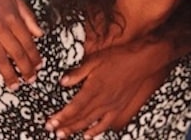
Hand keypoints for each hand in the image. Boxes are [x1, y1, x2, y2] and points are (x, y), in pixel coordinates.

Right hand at [0, 0, 42, 87]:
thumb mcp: (16, 2)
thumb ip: (30, 18)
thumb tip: (40, 34)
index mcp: (13, 18)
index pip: (28, 43)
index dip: (35, 57)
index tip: (38, 67)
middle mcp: (0, 27)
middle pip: (16, 53)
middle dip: (25, 70)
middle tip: (30, 80)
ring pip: (0, 58)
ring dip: (9, 74)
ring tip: (14, 85)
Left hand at [45, 42, 167, 138]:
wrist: (141, 62)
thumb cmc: (117, 58)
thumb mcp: (94, 60)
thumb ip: (77, 73)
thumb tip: (62, 82)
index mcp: (94, 88)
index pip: (74, 107)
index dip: (61, 117)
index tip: (50, 122)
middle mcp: (102, 101)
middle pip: (80, 117)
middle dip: (64, 126)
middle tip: (51, 131)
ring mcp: (111, 106)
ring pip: (90, 123)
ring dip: (75, 130)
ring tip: (62, 136)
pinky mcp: (119, 108)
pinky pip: (106, 124)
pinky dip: (96, 131)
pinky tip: (87, 136)